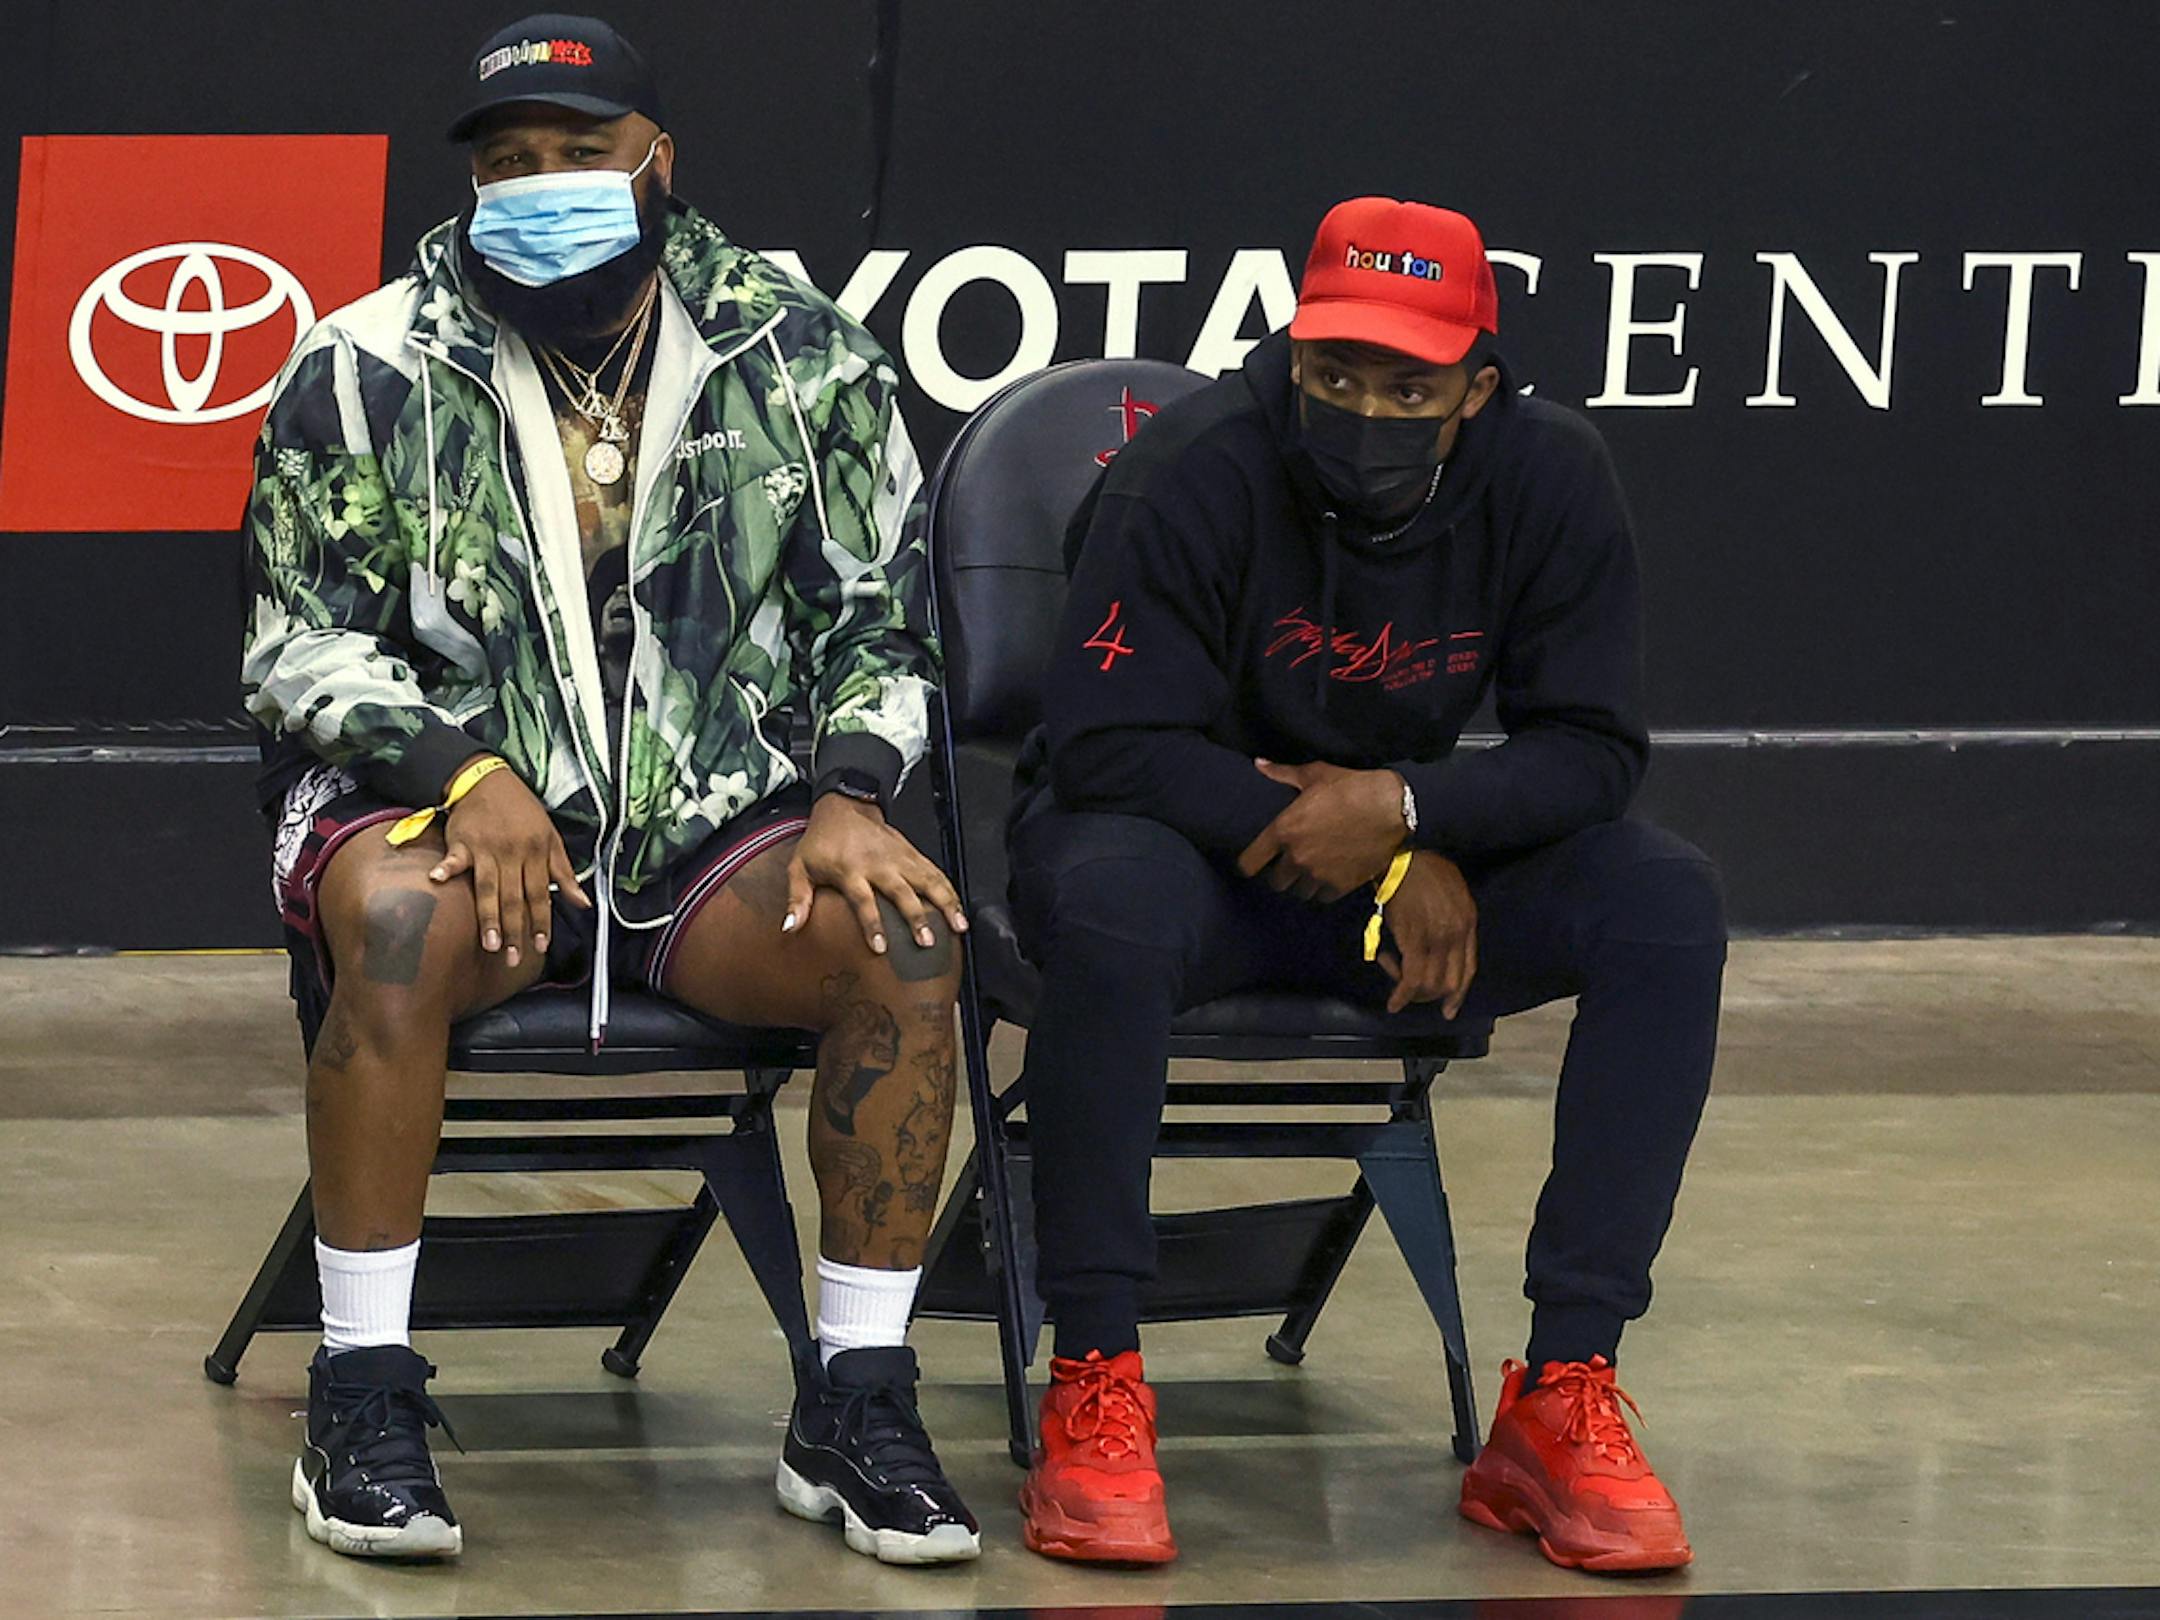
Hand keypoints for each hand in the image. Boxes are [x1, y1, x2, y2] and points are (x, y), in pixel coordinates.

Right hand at [429, 756, 591, 966]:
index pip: (540, 894)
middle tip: (514, 958)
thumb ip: (564, 873)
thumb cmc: (523, 811)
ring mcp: (486, 848)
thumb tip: (583, 903)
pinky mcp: (462, 841)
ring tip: (490, 944)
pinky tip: (437, 880)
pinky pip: (454, 857)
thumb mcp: (551, 837)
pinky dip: (446, 867)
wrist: (489, 779)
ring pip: (488, 887)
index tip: (540, 946)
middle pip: (514, 897)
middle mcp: (513, 854)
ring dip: (489, 916)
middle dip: (515, 930)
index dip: (541, 921)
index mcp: (537, 853)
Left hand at [784, 794, 969, 952]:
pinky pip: (935, 872)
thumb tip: (790, 928)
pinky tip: (959, 909)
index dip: (872, 925)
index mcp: (850, 870)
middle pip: (902, 893)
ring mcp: (898, 858)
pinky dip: (949, 890)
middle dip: (916, 917)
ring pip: (927, 881)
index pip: (863, 901)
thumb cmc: (821, 842)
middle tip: (927, 941)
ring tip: (958, 926)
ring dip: (944, 903)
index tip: (881, 947)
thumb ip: (797, 899)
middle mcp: (878, 864)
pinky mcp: (912, 853)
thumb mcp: (800, 867)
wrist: (844, 806)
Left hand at [1236, 760, 1408, 901]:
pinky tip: (1327, 878)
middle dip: (1278, 874)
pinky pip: (1322, 897)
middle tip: (1286, 865)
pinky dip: (1322, 890)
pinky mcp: (1340, 885)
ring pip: (1298, 893)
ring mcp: (1318, 874)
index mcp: (1283, 830)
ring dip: (1300, 884)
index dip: (1247, 864)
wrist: (1392, 808)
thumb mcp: (1315, 774)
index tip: (1253, 862)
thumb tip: (1259, 763)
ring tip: (1307, 872)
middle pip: (1274, 882)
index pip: (1248, 863)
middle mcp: (1296, 857)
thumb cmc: (1352, 787)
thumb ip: (1282, 773)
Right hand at [1375, 854, 1477, 1017]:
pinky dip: (1402, 995)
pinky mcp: (1414, 941)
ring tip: (1398, 986)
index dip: (1458, 994)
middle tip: (1413, 995)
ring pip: (1431, 985)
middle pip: (1451, 983)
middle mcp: (1456, 934)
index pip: (1468, 969)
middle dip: (1432, 996)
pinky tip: (1394, 1003)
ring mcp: (1437, 939)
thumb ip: (1453, 915)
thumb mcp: (1452, 889)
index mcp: (1468, 922)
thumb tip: (1442, 939)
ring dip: (1414, 994)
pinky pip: (1411, 979)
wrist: (1402, 858)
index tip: (1449, 1010)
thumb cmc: (1422, 868)